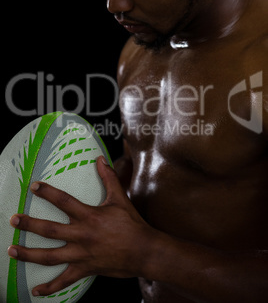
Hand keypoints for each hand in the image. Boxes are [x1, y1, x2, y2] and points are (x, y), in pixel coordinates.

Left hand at [8, 156, 151, 296]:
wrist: (144, 250)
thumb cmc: (132, 223)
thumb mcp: (120, 198)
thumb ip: (109, 177)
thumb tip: (100, 159)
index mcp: (89, 216)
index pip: (63, 201)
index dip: (47, 193)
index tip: (33, 187)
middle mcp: (82, 235)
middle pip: (49, 230)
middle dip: (28, 224)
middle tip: (13, 220)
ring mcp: (81, 254)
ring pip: (50, 257)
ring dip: (29, 254)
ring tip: (11, 251)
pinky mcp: (85, 269)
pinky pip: (64, 280)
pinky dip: (50, 288)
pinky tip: (36, 291)